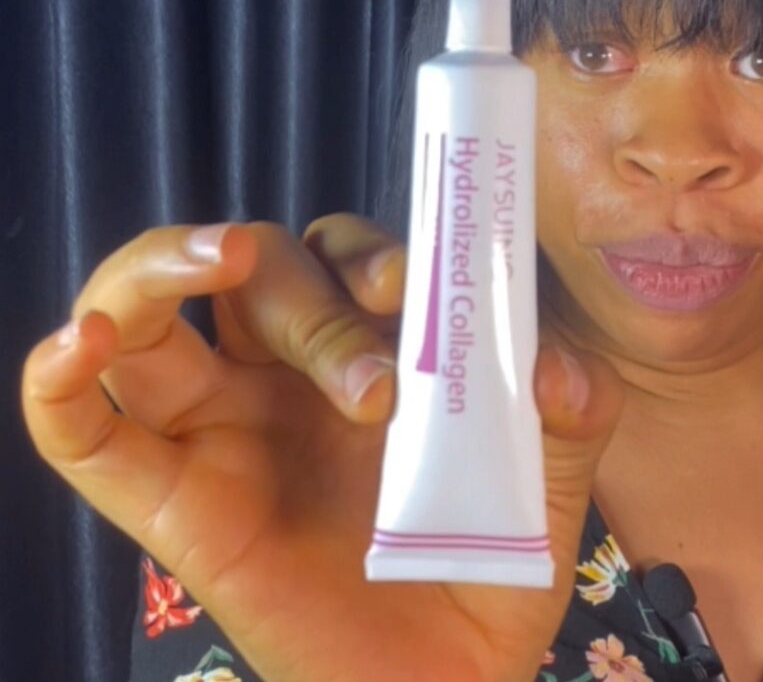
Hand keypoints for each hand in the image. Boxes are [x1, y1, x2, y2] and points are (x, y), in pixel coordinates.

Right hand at [21, 216, 623, 680]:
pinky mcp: (172, 502)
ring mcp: (219, 429)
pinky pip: (84, 433)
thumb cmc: (491, 560)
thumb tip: (554, 367)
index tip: (405, 294)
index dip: (364, 255)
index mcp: (365, 343)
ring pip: (148, 314)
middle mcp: (282, 371)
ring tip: (212, 262)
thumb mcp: (550, 468)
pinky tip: (77, 345)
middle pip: (256, 274)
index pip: (337, 254)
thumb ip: (572, 403)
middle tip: (376, 392)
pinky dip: (59, 382)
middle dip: (312, 309)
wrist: (448, 679)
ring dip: (162, 270)